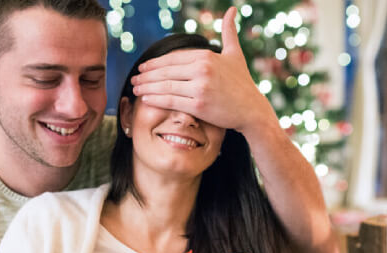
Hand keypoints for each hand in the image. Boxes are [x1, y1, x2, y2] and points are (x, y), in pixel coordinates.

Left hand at [131, 6, 273, 133]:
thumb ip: (229, 32)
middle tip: (134, 78)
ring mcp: (200, 87)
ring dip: (146, 87)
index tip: (143, 67)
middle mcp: (202, 69)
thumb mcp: (235, 54)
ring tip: (136, 89)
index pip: (173, 58)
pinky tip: (146, 99)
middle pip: (166, 71)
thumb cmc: (243, 83)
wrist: (252, 110)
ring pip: (165, 86)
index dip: (155, 63)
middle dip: (146, 75)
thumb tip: (232, 10)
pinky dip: (155, 99)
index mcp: (206, 56)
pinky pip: (170, 101)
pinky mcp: (199, 105)